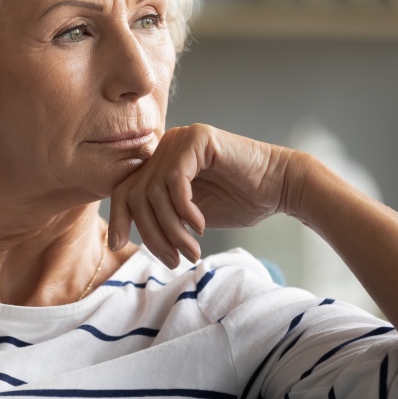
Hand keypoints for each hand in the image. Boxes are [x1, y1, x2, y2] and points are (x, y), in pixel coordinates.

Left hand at [108, 124, 300, 266]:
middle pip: (135, 193)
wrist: (280, 188)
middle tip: (173, 260)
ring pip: (154, 191)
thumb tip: (118, 236)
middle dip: (151, 233)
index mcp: (160, 161)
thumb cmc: (238, 201)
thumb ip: (159, 217)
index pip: (124, 189)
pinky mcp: (198, 138)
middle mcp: (166, 145)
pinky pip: (175, 180)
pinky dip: (184, 210)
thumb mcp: (187, 215)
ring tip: (191, 250)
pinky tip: (200, 226)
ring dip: (171, 229)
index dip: (118, 218)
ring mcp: (181, 138)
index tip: (117, 245)